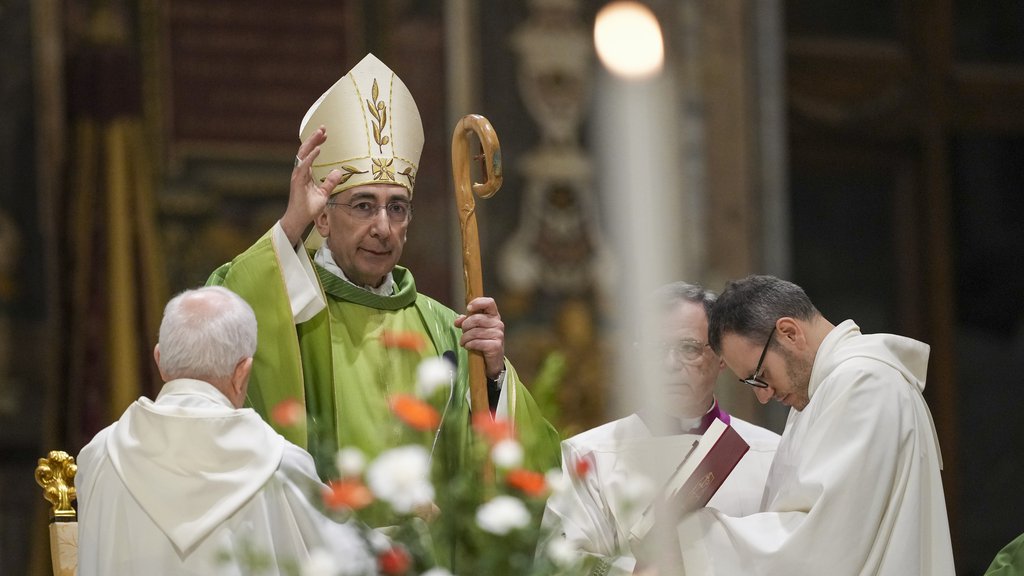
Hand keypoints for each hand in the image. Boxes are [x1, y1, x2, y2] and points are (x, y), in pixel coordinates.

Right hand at [279, 126, 343, 245]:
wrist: (298, 219)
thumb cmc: (308, 208)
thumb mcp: (323, 194)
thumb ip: (330, 183)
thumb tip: (339, 172)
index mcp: (305, 173)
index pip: (310, 154)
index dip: (316, 143)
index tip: (325, 134)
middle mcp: (300, 172)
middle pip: (306, 150)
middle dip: (314, 138)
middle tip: (323, 128)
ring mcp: (297, 176)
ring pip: (303, 155)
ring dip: (312, 143)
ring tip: (320, 133)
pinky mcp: (297, 181)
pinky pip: (304, 166)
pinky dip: (310, 157)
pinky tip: (317, 150)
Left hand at [454, 297, 504, 378]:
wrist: (492, 361)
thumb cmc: (482, 341)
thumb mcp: (474, 328)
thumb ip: (466, 321)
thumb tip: (458, 321)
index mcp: (494, 316)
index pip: (489, 302)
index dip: (478, 303)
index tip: (468, 308)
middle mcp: (498, 324)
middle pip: (476, 319)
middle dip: (465, 326)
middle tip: (463, 332)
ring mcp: (498, 335)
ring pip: (474, 332)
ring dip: (465, 338)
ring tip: (463, 342)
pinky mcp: (496, 346)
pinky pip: (477, 342)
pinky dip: (469, 345)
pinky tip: (468, 347)